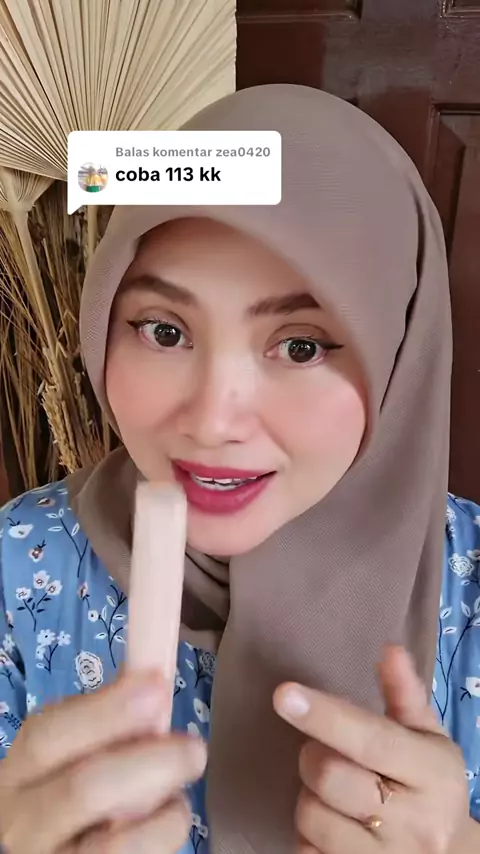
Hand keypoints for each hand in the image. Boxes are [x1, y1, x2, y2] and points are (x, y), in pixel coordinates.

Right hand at [0, 672, 206, 852]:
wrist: (55, 848)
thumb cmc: (70, 793)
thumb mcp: (70, 756)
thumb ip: (101, 725)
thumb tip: (150, 680)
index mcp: (21, 772)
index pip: (47, 736)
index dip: (104, 710)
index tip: (156, 686)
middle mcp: (23, 822)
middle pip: (82, 789)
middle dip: (148, 762)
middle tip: (194, 749)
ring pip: (111, 844)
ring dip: (162, 811)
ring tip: (181, 795)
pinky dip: (162, 837)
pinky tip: (169, 818)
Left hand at [273, 645, 469, 853]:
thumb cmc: (430, 786)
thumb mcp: (428, 738)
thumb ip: (405, 695)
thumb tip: (389, 650)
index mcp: (433, 773)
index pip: (371, 739)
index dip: (325, 715)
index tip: (284, 694)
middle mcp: (414, 822)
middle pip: (330, 776)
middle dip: (313, 755)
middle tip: (324, 750)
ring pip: (311, 816)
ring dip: (308, 796)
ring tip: (331, 791)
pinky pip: (306, 852)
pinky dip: (308, 834)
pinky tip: (332, 823)